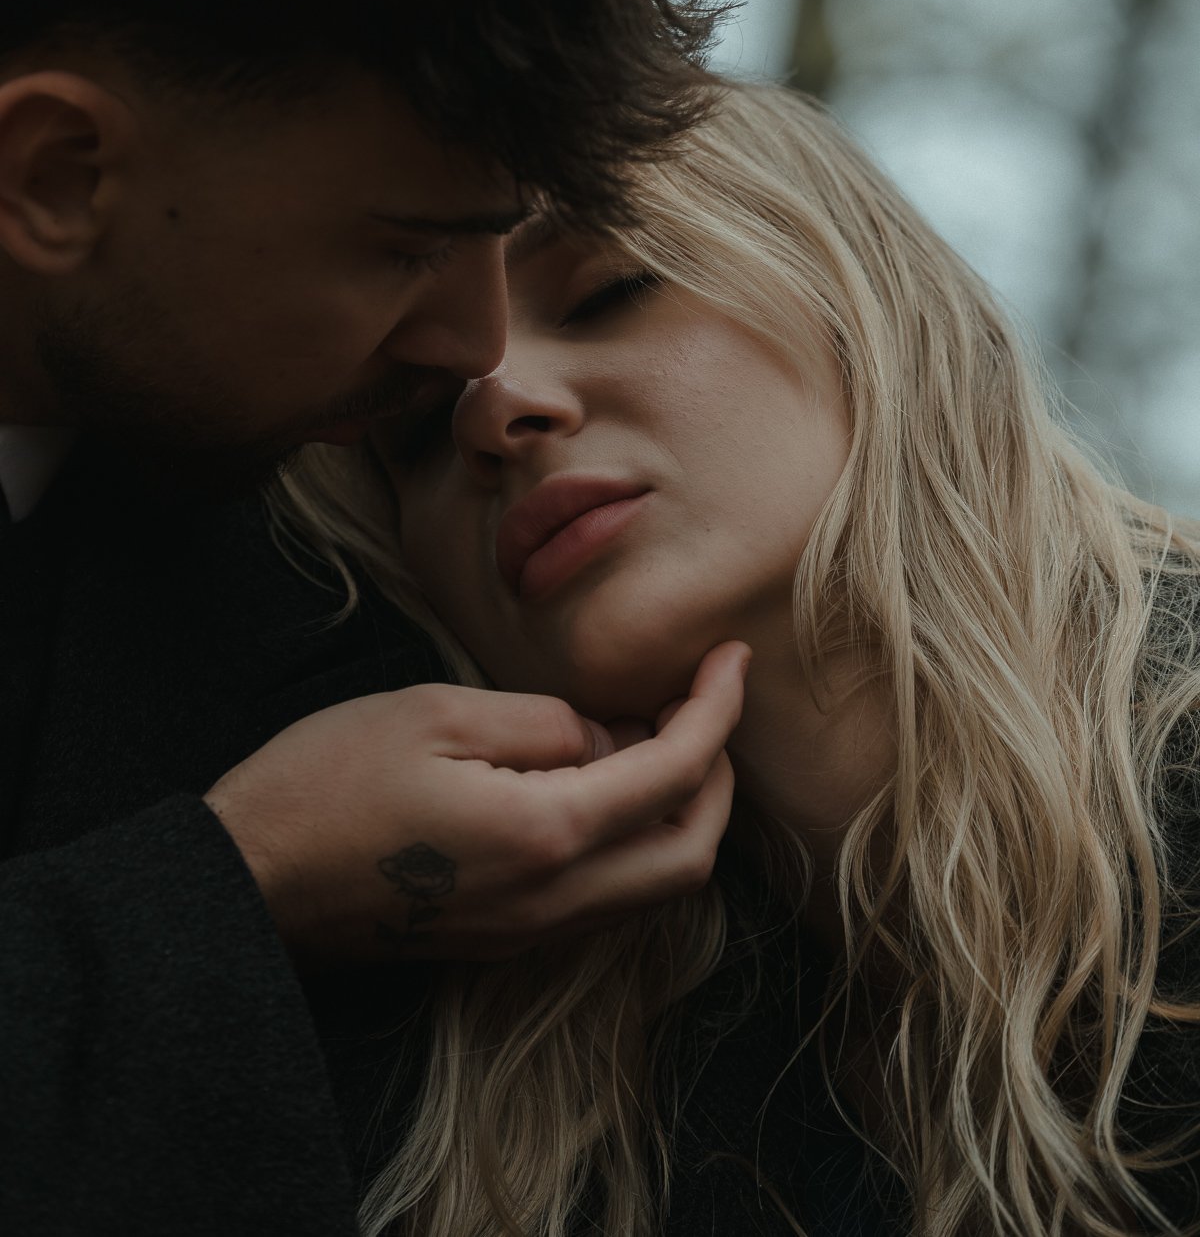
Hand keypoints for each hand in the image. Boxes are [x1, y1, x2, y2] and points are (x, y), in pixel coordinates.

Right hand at [203, 641, 748, 963]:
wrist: (248, 882)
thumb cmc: (328, 783)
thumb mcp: (438, 713)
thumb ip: (543, 721)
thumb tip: (604, 738)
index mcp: (545, 833)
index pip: (673, 772)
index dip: (715, 710)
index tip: (731, 659)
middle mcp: (553, 900)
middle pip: (688, 852)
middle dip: (717, 775)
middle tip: (703, 703)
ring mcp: (528, 932)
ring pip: (653, 886)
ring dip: (677, 812)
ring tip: (647, 734)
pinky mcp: (501, 940)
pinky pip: (604, 899)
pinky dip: (630, 840)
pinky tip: (596, 785)